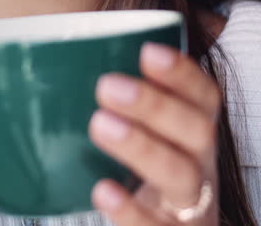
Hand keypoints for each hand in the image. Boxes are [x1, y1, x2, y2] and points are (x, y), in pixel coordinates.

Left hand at [88, 42, 220, 224]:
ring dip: (143, 146)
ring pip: (181, 175)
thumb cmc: (148, 179)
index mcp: (196, 134)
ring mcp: (189, 207)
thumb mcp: (147, 139)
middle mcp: (202, 167)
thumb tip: (55, 64)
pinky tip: (103, 190)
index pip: (205, 98)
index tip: (147, 51)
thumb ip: (121, 105)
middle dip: (155, 105)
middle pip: (198, 131)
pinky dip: (132, 211)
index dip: (183, 74)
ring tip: (100, 124)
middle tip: (107, 86)